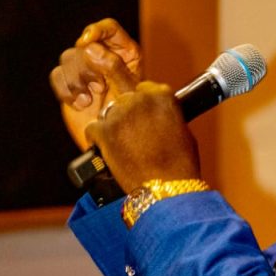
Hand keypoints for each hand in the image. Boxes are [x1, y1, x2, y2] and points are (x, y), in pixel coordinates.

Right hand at [50, 19, 142, 151]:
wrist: (117, 142)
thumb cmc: (132, 117)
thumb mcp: (128, 90)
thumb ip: (113, 67)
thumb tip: (90, 47)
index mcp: (125, 52)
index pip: (109, 29)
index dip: (96, 30)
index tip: (86, 41)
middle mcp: (104, 57)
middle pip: (84, 44)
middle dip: (87, 67)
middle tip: (99, 88)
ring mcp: (86, 70)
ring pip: (68, 58)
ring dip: (76, 80)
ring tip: (89, 99)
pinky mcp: (70, 84)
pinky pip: (57, 75)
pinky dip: (65, 91)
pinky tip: (79, 105)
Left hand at [85, 82, 200, 192]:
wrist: (166, 188)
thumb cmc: (179, 164)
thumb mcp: (183, 131)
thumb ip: (167, 115)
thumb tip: (158, 116)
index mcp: (162, 95)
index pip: (145, 88)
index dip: (143, 104)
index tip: (144, 115)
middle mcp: (140, 99)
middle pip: (125, 99)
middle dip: (128, 115)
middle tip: (134, 134)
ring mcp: (120, 115)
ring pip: (108, 113)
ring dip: (113, 126)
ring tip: (123, 145)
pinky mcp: (104, 131)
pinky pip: (93, 129)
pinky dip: (98, 139)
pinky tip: (108, 150)